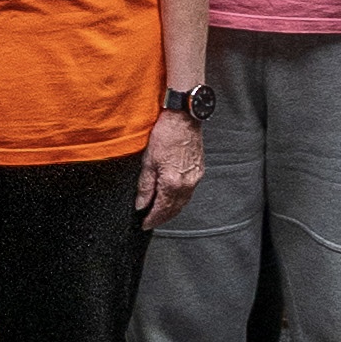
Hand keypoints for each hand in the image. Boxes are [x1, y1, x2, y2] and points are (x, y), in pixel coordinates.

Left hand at [136, 103, 202, 226]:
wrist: (184, 117)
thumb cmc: (166, 133)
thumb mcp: (148, 160)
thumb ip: (145, 186)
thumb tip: (141, 204)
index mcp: (173, 183)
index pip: (162, 209)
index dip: (152, 219)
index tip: (144, 224)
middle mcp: (187, 184)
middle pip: (174, 209)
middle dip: (162, 217)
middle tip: (150, 221)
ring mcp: (195, 177)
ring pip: (183, 202)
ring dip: (171, 210)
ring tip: (160, 212)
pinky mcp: (199, 170)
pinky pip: (189, 192)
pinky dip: (179, 199)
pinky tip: (172, 196)